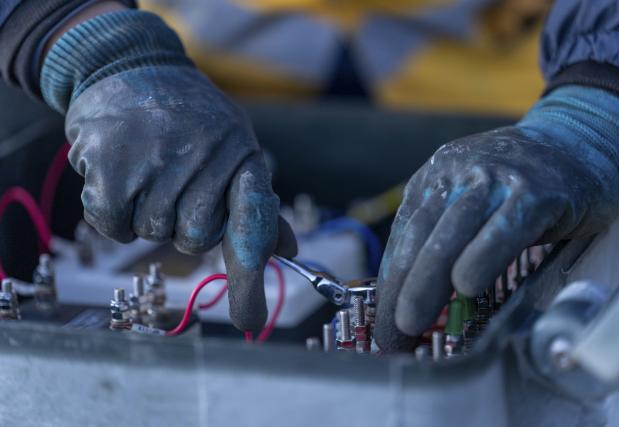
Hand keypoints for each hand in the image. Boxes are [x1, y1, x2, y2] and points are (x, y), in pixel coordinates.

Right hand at [66, 66, 296, 331]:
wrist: (132, 66)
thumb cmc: (191, 119)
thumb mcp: (234, 149)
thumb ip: (256, 204)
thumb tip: (288, 250)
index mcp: (242, 158)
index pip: (253, 224)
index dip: (250, 279)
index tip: (250, 322)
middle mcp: (206, 159)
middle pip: (194, 240)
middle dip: (183, 222)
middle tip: (174, 178)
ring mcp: (158, 162)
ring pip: (152, 233)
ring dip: (147, 211)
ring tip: (147, 165)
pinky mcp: (112, 167)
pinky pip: (114, 227)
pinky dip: (112, 211)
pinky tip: (119, 172)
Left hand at [374, 123, 618, 350]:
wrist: (579, 139)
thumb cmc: (519, 183)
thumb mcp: (470, 197)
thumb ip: (443, 232)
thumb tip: (412, 290)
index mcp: (434, 177)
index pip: (403, 235)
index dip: (389, 282)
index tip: (382, 321)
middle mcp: (457, 173)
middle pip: (420, 236)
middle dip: (400, 289)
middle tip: (392, 332)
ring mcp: (495, 179)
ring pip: (451, 234)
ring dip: (426, 283)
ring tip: (412, 321)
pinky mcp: (535, 191)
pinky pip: (503, 229)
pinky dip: (481, 258)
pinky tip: (465, 286)